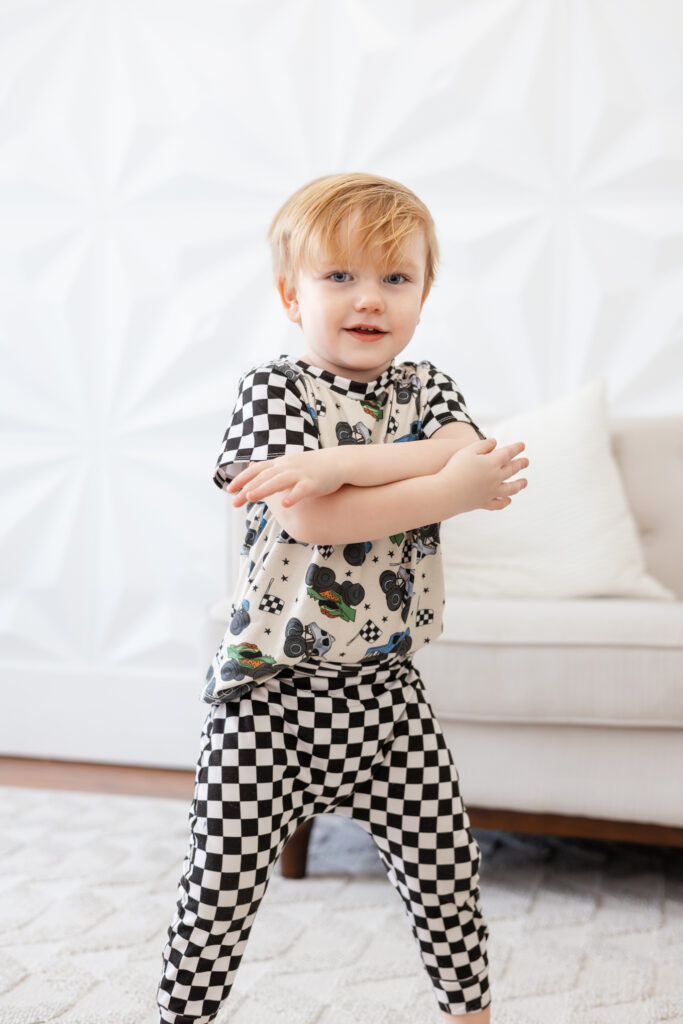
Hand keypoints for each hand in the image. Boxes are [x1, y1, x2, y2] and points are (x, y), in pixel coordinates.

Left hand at [227, 448, 346, 507]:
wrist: (337, 463)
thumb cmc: (311, 467)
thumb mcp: (288, 465)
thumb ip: (270, 469)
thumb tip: (251, 469)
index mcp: (280, 464)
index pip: (257, 470)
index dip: (242, 478)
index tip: (229, 489)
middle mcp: (287, 468)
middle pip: (264, 477)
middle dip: (247, 489)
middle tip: (234, 501)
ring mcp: (300, 475)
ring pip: (279, 482)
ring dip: (264, 489)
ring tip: (250, 498)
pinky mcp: (313, 483)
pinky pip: (301, 490)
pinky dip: (293, 496)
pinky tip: (285, 504)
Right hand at [439, 437, 528, 512]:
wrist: (447, 492)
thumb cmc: (454, 469)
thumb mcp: (467, 450)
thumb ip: (482, 445)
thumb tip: (495, 442)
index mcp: (492, 463)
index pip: (508, 453)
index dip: (516, 449)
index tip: (522, 446)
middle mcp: (495, 478)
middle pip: (511, 470)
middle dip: (520, 464)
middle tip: (526, 462)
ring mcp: (491, 492)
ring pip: (510, 488)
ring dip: (519, 485)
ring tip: (525, 483)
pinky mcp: (483, 503)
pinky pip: (498, 503)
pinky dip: (504, 502)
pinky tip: (508, 500)